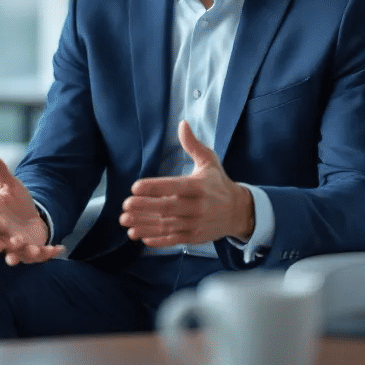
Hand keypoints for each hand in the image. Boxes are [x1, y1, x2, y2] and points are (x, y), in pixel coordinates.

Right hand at [0, 152, 64, 265]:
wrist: (29, 218)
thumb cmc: (14, 202)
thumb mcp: (11, 185)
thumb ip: (0, 172)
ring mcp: (12, 244)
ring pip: (10, 251)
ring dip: (13, 250)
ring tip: (19, 244)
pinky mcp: (28, 252)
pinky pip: (35, 256)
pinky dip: (45, 254)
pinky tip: (57, 248)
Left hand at [119, 120, 254, 246]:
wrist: (239, 212)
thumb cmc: (218, 184)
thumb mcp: (209, 161)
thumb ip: (193, 145)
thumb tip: (182, 124)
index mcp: (199, 187)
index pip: (174, 187)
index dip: (154, 187)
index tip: (135, 187)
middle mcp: (197, 206)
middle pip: (167, 208)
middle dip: (144, 207)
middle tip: (125, 205)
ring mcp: (195, 224)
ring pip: (167, 226)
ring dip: (145, 225)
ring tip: (126, 222)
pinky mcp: (194, 237)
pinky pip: (173, 240)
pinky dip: (157, 240)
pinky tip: (139, 236)